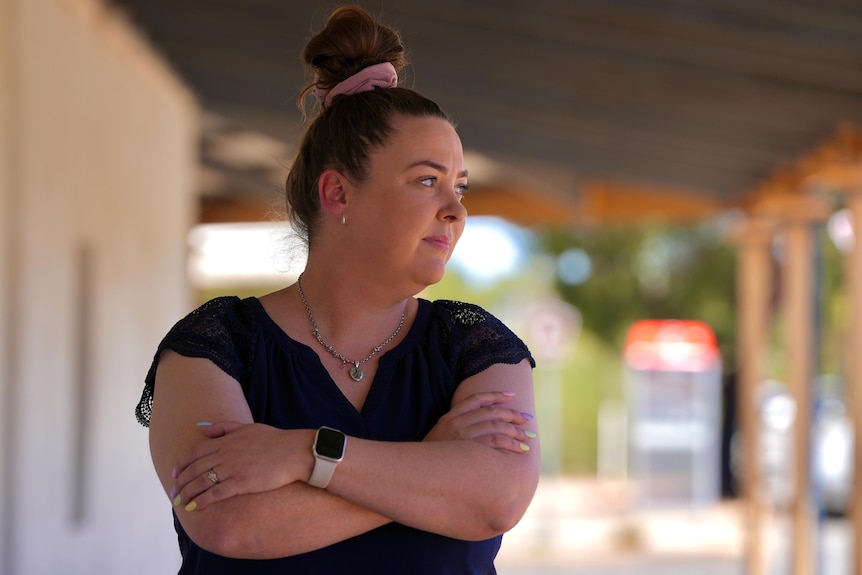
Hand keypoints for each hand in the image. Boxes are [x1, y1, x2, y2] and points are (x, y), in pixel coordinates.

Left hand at [172, 422, 313, 512]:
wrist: (294, 452)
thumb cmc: (274, 440)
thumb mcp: (247, 427)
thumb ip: (223, 428)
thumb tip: (200, 428)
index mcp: (226, 440)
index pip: (195, 452)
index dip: (181, 464)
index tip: (174, 473)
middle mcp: (225, 454)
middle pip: (195, 469)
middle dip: (181, 482)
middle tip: (174, 492)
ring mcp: (233, 469)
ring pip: (202, 482)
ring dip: (188, 493)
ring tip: (181, 502)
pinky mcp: (241, 483)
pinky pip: (216, 493)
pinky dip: (202, 501)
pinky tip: (195, 507)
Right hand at [424, 391, 534, 453]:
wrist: (415, 472)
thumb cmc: (430, 457)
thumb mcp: (439, 436)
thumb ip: (456, 427)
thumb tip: (478, 426)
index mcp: (450, 416)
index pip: (476, 399)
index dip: (495, 395)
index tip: (512, 394)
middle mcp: (456, 423)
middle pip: (491, 412)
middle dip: (513, 415)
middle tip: (528, 419)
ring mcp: (462, 436)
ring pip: (496, 426)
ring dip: (515, 431)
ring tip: (528, 437)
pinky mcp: (468, 449)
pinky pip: (494, 442)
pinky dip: (510, 443)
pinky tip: (519, 448)